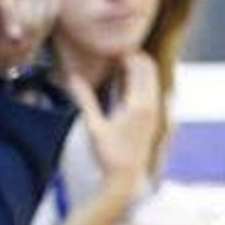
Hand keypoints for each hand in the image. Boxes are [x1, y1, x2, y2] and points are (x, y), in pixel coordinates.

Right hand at [65, 52, 160, 179]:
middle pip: (149, 69)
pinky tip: (122, 82)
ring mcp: (154, 111)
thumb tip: (71, 77)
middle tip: (112, 51)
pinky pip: (149, 90)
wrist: (125, 177)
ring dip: (136, 68)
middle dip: (133, 57)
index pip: (139, 66)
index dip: (126, 54)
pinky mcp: (152, 118)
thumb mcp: (93, 125)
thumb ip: (84, 99)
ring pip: (151, 79)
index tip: (109, 48)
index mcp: (139, 104)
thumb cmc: (108, 153)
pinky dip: (138, 81)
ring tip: (116, 63)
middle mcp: (151, 105)